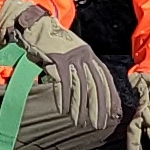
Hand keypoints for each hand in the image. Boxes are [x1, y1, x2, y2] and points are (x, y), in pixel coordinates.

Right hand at [0, 0, 119, 134]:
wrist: (36, 25)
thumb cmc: (53, 43)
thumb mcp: (72, 53)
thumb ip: (81, 68)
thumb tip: (89, 91)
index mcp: (89, 54)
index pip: (105, 78)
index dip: (110, 96)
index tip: (113, 113)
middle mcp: (83, 55)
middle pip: (95, 85)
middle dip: (98, 107)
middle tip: (98, 124)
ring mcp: (71, 57)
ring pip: (80, 87)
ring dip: (80, 108)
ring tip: (79, 122)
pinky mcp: (57, 60)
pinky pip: (63, 83)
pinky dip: (63, 99)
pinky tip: (63, 110)